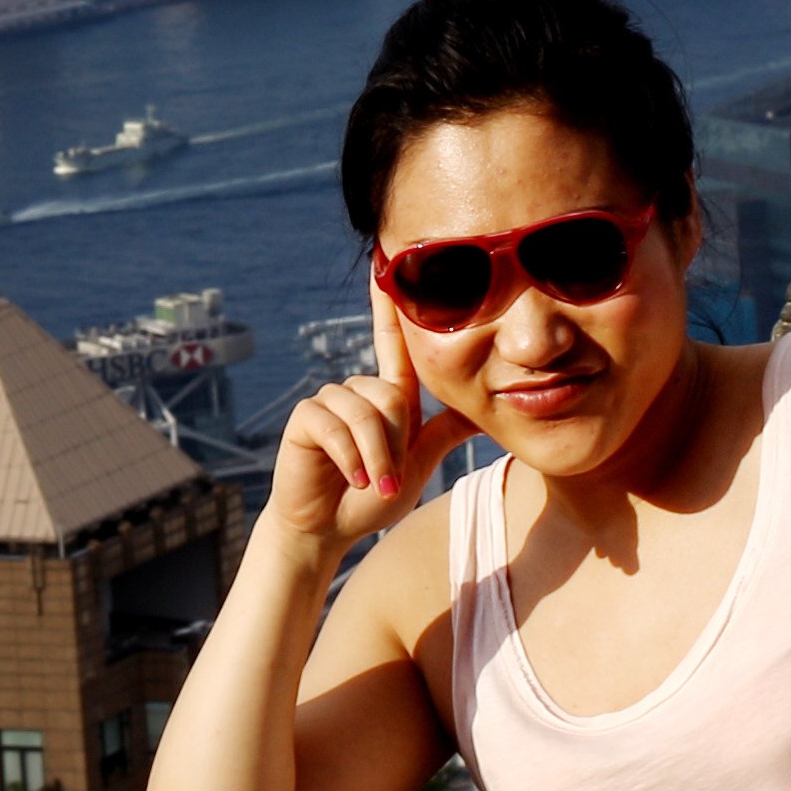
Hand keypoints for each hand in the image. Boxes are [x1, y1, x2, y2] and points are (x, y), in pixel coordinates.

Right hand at [263, 281, 480, 552]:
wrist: (327, 530)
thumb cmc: (370, 499)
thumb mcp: (418, 463)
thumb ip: (444, 432)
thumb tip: (484, 408)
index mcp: (385, 396)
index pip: (392, 342)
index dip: (389, 303)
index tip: (386, 260)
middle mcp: (356, 391)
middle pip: (392, 396)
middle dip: (395, 443)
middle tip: (388, 475)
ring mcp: (328, 401)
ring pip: (367, 413)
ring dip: (376, 455)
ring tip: (372, 481)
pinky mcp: (305, 418)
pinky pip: (338, 425)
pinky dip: (351, 457)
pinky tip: (351, 477)